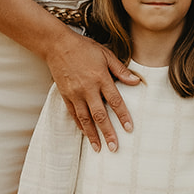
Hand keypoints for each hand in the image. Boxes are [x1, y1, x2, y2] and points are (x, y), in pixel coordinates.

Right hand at [46, 30, 141, 152]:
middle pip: (100, 115)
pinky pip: (74, 114)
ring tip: (99, 148)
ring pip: (85, 119)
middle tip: (114, 147)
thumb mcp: (106, 54)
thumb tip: (136, 81)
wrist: (57, 45)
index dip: (123, 116)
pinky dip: (80, 125)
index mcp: (101, 78)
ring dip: (92, 135)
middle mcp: (88, 88)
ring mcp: (75, 94)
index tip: (129, 129)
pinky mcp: (65, 95)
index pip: (115, 101)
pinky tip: (86, 134)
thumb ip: (121, 70)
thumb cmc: (84, 48)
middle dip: (108, 133)